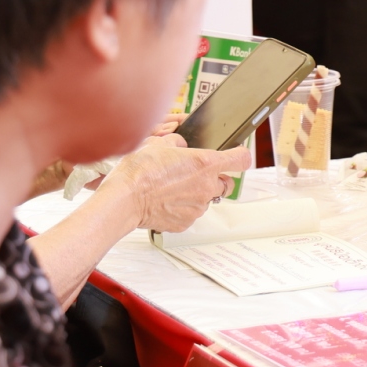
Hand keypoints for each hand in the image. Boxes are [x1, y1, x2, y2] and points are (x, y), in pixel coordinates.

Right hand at [95, 133, 251, 232]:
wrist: (125, 199)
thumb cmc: (139, 172)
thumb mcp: (159, 143)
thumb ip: (178, 143)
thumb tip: (181, 146)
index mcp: (206, 164)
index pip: (241, 159)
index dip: (240, 156)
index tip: (237, 155)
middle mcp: (207, 187)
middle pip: (226, 183)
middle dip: (215, 179)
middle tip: (196, 175)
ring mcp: (198, 207)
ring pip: (207, 199)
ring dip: (197, 194)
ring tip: (173, 188)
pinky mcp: (186, 222)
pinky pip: (191, 213)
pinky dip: (183, 208)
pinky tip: (166, 201)